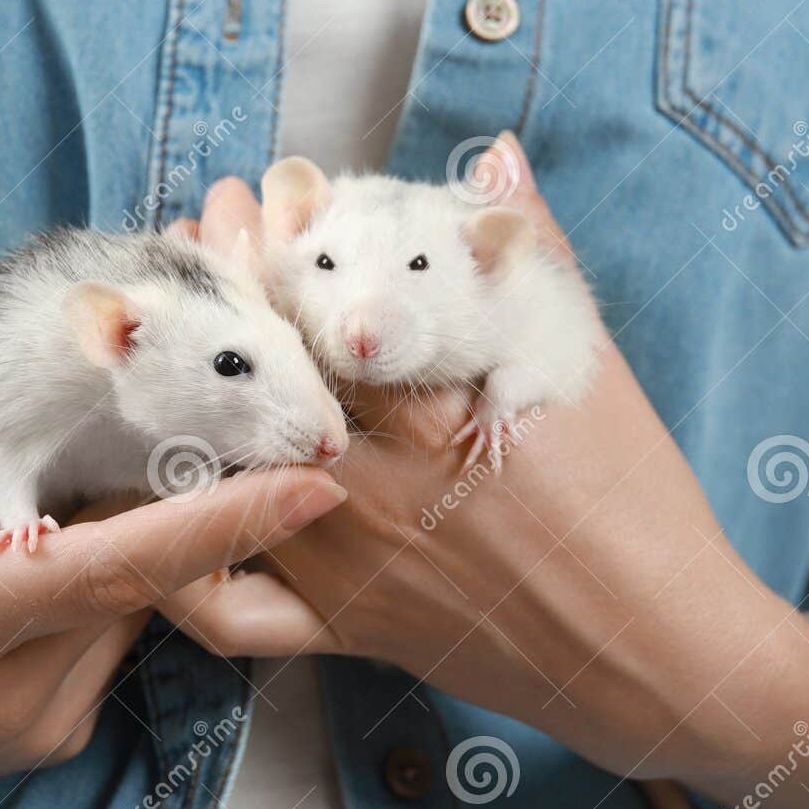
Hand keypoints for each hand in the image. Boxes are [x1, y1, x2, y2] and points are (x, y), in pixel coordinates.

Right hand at [0, 245, 344, 808]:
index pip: (117, 568)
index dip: (222, 523)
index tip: (314, 482)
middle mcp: (11, 684)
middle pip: (140, 572)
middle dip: (158, 494)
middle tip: (177, 423)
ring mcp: (38, 723)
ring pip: (137, 606)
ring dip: (126, 541)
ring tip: (75, 493)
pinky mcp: (50, 739)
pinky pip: (115, 640)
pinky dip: (109, 587)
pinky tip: (53, 557)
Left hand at [158, 146, 790, 784]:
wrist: (657, 649)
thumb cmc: (637, 502)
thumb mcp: (589, 365)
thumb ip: (533, 255)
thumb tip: (498, 158)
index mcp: (429, 410)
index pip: (321, 310)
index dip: (270, 244)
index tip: (249, 195)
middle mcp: (367, 485)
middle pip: (257, 376)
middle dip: (218, 293)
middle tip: (192, 231)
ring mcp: (344, 563)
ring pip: (216, 475)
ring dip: (179, 391)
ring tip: (158, 331)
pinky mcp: (342, 629)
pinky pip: (230, 611)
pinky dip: (178, 565)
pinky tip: (152, 509)